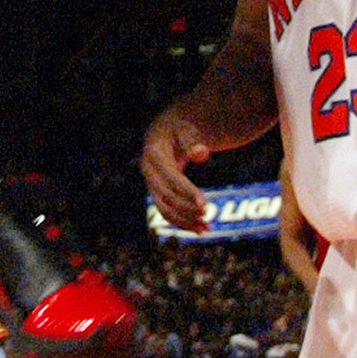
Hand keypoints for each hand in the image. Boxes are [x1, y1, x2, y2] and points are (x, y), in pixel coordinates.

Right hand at [141, 97, 217, 231]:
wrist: (166, 130)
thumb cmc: (180, 128)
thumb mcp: (186, 129)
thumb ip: (193, 141)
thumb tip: (201, 154)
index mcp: (154, 153)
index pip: (171, 177)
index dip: (187, 192)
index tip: (205, 206)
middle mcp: (148, 171)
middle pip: (165, 196)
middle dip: (186, 208)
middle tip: (208, 215)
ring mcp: (151, 183)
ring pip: (164, 209)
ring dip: (184, 221)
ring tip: (206, 228)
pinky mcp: (157, 192)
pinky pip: (167, 211)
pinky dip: (182, 222)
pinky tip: (201, 229)